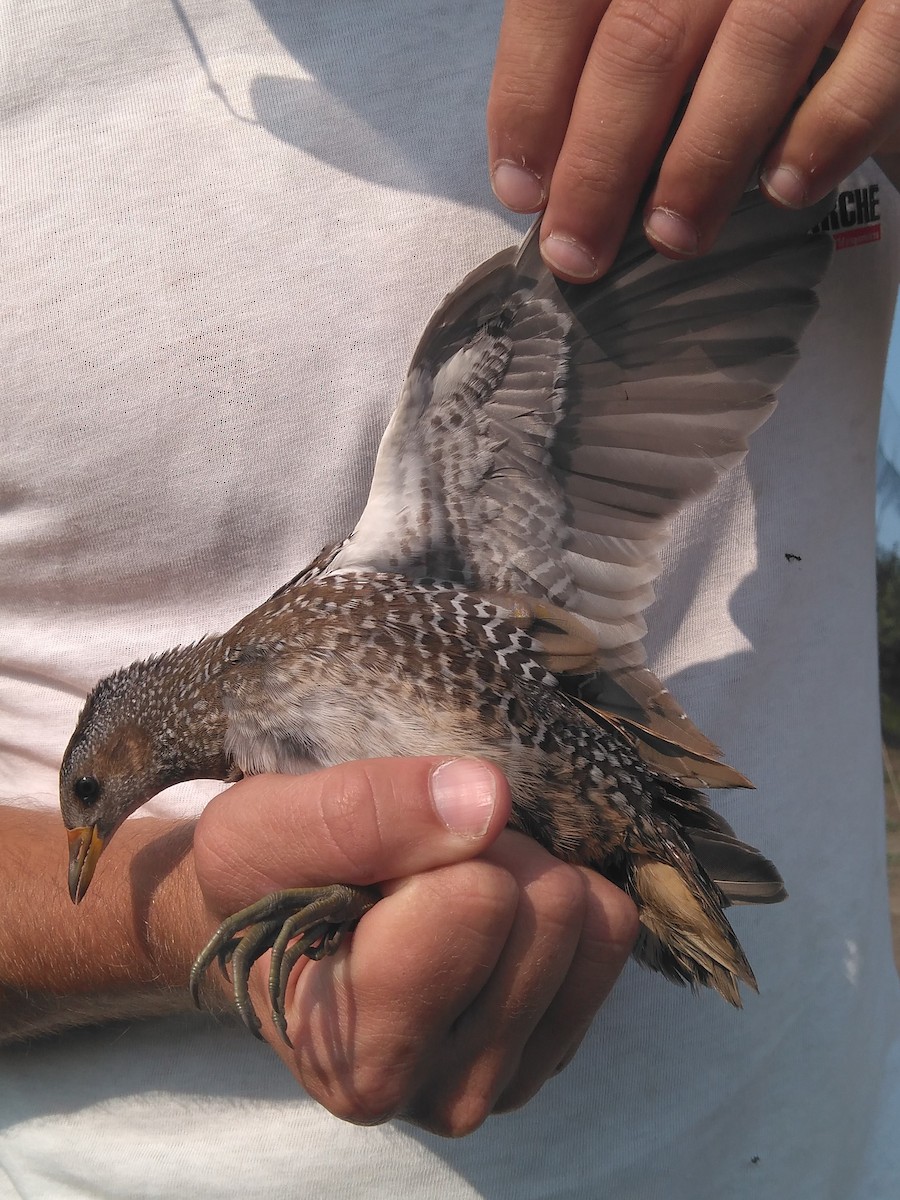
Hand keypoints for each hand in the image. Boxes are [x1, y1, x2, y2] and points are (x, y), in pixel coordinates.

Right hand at [192, 757, 637, 1134]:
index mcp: (359, 1056)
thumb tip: (489, 799)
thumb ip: (358, 813)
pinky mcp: (553, 1048)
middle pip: (548, 908)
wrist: (269, 929)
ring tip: (440, 890)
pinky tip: (487, 915)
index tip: (372, 861)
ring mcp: (508, 1079)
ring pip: (589, 921)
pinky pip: (610, 936)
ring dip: (521, 873)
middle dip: (485, 855)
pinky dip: (559, 896)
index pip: (479, 899)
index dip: (430, 840)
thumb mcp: (262, 826)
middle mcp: (442, 1092)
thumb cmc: (259, 880)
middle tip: (410, 869)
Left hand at [487, 0, 899, 280]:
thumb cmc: (736, 5)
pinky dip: (823, 133)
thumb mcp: (667, 5)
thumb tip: (542, 168)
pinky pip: (873, 62)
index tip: (520, 190)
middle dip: (600, 160)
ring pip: (754, 49)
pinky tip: (785, 190)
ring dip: (701, 162)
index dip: (531, 94)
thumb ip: (607, 46)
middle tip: (577, 250)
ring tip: (671, 238)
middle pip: (645, 37)